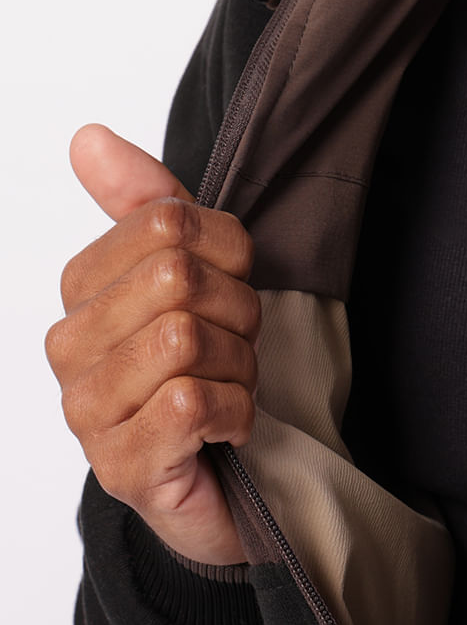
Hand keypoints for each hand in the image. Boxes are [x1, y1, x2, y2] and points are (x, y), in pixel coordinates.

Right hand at [46, 125, 259, 565]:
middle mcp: (70, 348)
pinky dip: (235, 412)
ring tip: (230, 390)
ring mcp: (87, 412)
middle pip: (178, 278)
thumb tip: (87, 136)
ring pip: (186, 339)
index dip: (229, 255)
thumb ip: (149, 204)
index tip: (232, 294)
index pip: (167, 222)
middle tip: (236, 351)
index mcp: (83, 290)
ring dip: (239, 367)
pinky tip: (226, 428)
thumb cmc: (208, 375)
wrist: (225, 488)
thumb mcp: (195, 275)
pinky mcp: (122, 466)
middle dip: (238, 313)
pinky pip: (191, 401)